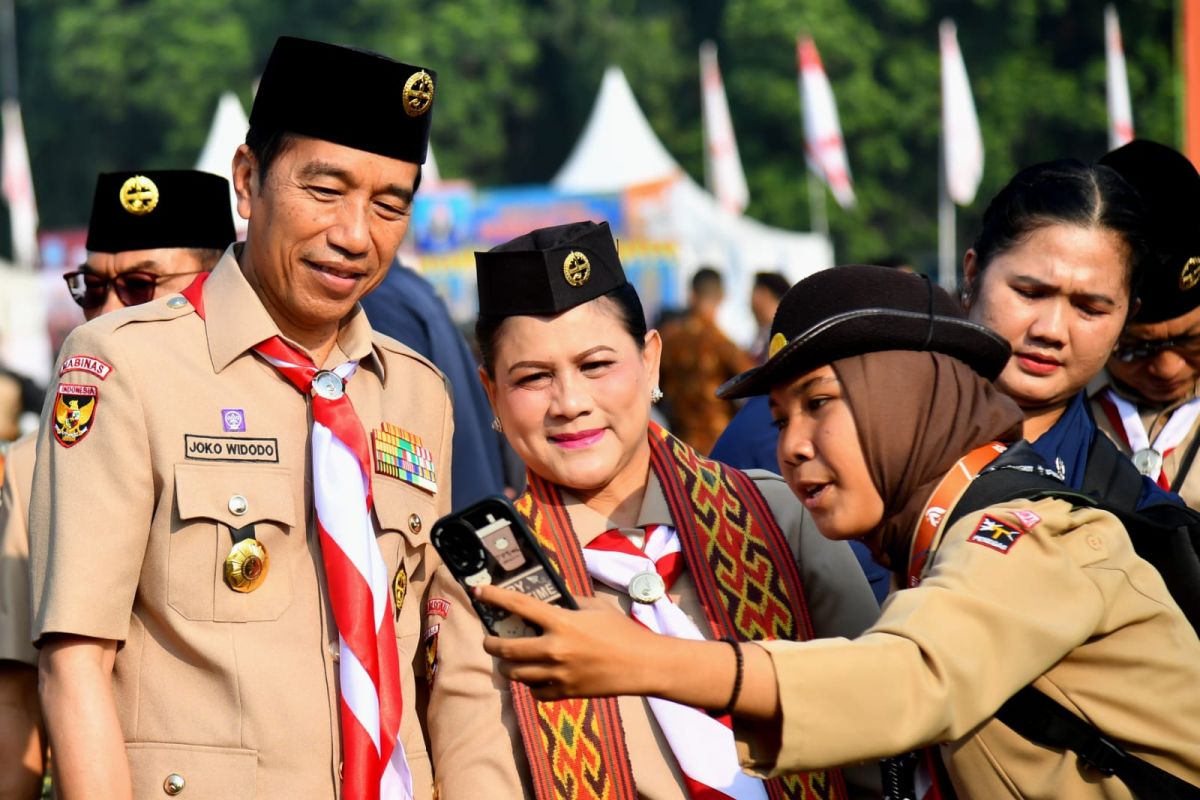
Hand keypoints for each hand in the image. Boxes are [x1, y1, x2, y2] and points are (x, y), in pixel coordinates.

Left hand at [478, 585, 667, 700]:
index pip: (518, 606)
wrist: (643, 664)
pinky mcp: (566, 693)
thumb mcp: (595, 606)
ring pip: (516, 674)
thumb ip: (570, 603)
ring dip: (509, 666)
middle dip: (491, 644)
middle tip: (489, 640)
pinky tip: (537, 677)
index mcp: (561, 622)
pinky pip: (536, 692)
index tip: (478, 591)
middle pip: (506, 649)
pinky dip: (532, 684)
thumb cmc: (622, 631)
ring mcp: (558, 674)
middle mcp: (554, 649)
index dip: (494, 597)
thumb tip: (552, 602)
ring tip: (512, 659)